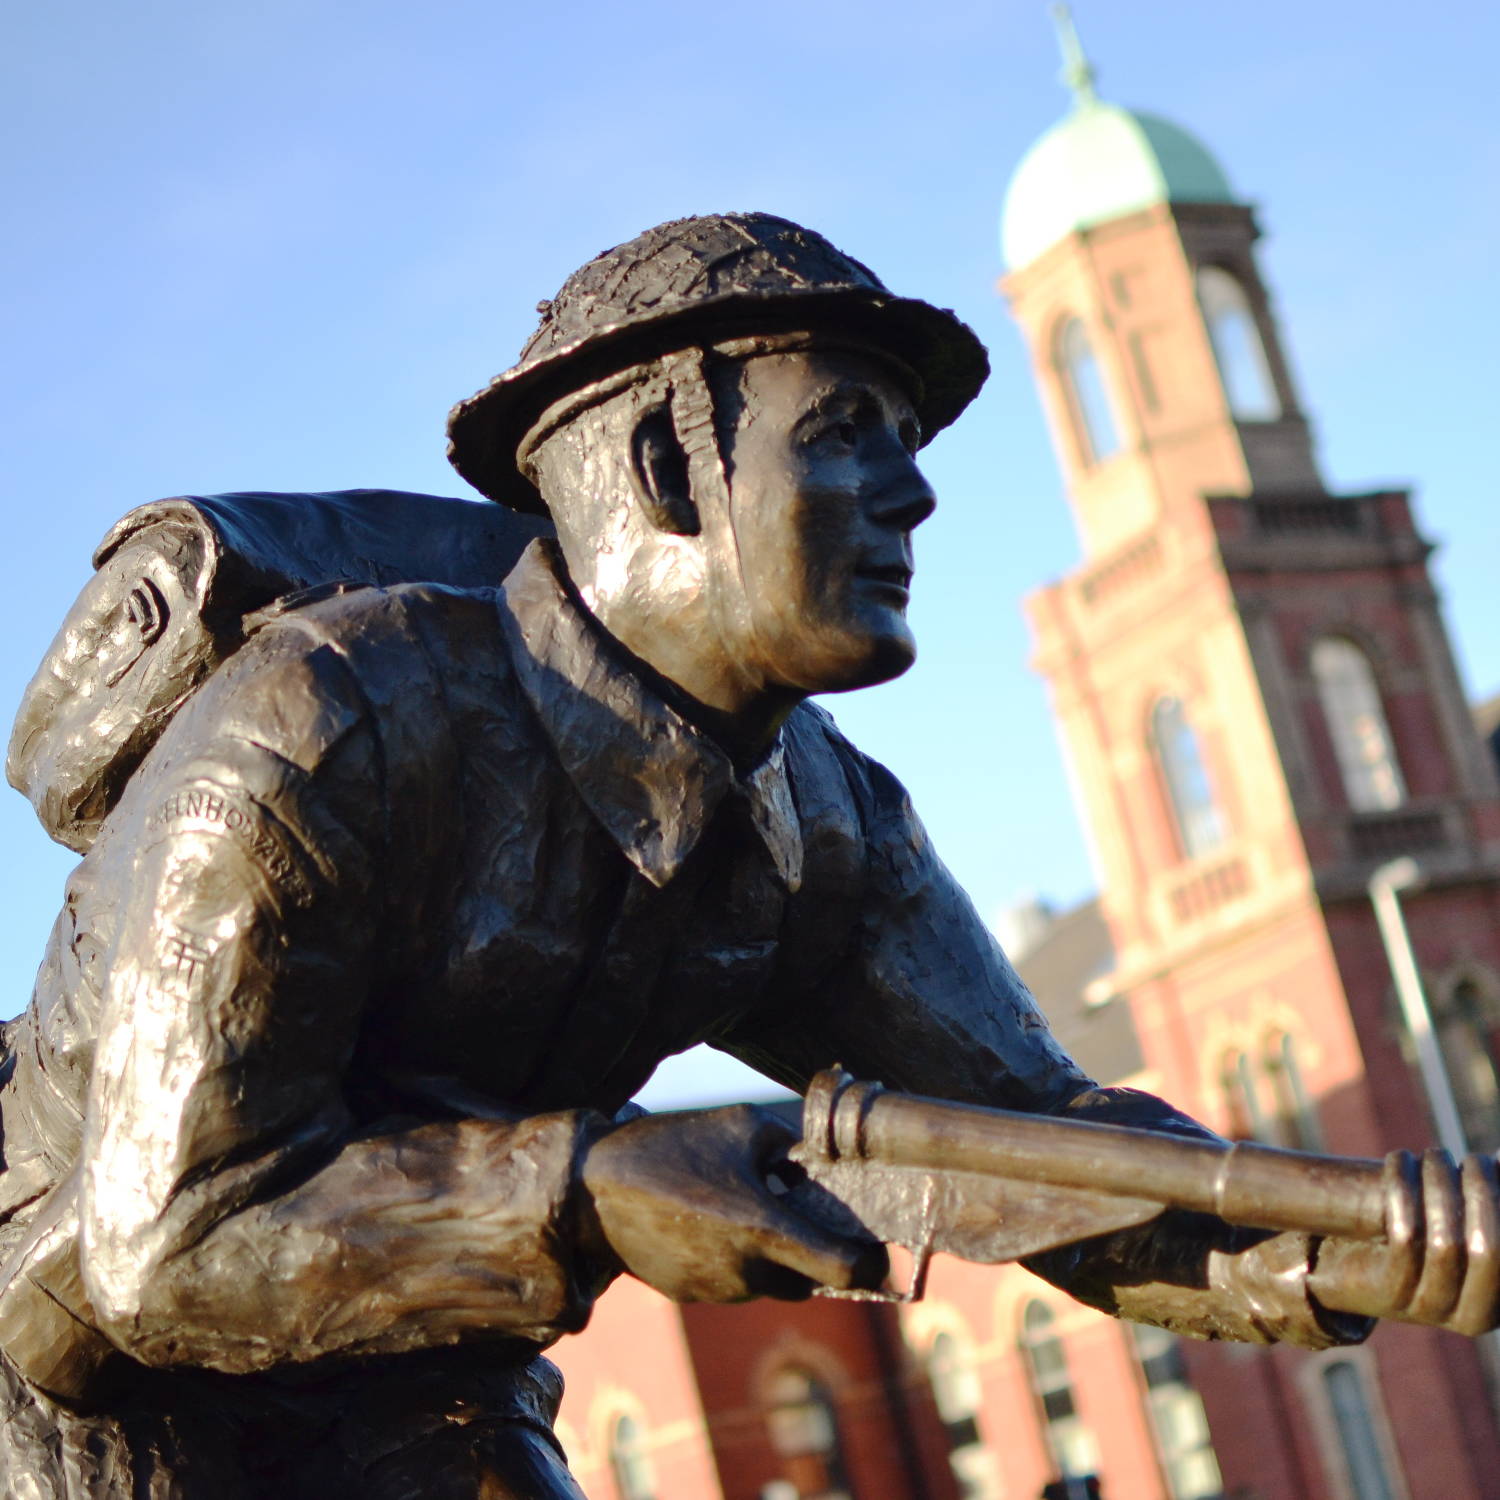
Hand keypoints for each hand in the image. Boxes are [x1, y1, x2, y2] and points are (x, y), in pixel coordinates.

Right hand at [580, 1104, 887, 1302]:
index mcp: (766, 1230)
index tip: (878, 1249)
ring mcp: (718, 1290)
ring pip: (771, 1281)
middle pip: (810, 1280)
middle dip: (818, 1253)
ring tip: (753, 1205)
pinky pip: (734, 1281)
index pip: (845, 1269)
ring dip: (775, 1254)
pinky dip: (739, 1258)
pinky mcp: (692, 1294)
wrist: (592, 1190)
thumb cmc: (672, 1148)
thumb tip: (810, 1159)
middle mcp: (747, 1272)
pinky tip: (718, 1218)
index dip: (870, 1263)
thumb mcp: (739, 1125)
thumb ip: (787, 1145)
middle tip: (811, 1213)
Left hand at [1309, 1149, 1499, 1334]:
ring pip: (1444, 1240)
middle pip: (1487, 1247)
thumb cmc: (1416, 1244)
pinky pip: (1404, 1236)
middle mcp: (1472, 1318)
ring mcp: (1429, 1309)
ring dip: (1440, 1185)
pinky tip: (1400, 1161)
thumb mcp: (1457, 1234)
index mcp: (1497, 1304)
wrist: (1347, 1274)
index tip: (1492, 1160)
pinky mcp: (1390, 1292)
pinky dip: (1404, 1191)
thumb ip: (1483, 1209)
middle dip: (1479, 1191)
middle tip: (1465, 1156)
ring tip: (1434, 1155)